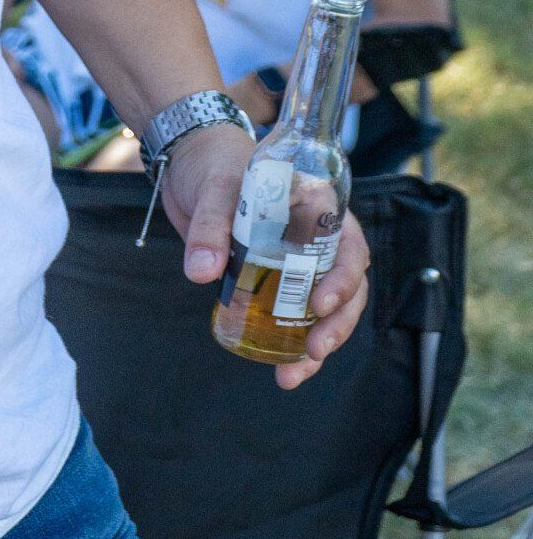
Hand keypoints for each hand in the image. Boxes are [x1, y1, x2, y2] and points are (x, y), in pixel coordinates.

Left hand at [164, 122, 370, 388]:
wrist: (189, 164)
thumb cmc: (214, 164)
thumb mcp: (213, 189)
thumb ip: (209, 226)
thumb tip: (203, 272)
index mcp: (319, 209)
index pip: (350, 246)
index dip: (344, 278)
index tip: (320, 303)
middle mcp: (317, 240)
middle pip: (346, 287)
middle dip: (337, 324)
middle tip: (314, 350)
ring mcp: (297, 263)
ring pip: (325, 309)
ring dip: (317, 344)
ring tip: (293, 374)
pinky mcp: (272, 280)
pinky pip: (292, 314)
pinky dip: (290, 344)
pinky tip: (282, 369)